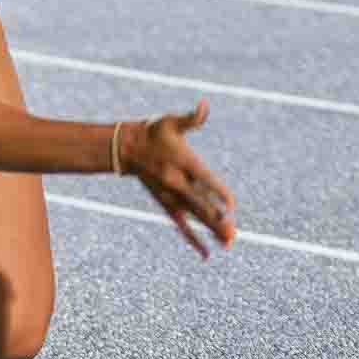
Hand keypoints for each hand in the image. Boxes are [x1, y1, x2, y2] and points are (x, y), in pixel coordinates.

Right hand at [119, 99, 234, 259]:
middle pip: (199, 204)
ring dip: (211, 231)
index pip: (203, 179)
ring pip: (194, 218)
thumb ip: (191, 117)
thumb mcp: (170, 121)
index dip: (217, 191)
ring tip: (228, 243)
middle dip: (216, 220)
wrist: (126, 148)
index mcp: (181, 162)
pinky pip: (181, 225)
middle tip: (232, 233)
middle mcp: (176, 182)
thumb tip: (204, 105)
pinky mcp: (166, 205)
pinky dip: (193, 239)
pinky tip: (206, 253)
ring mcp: (171, 196)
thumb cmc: (152, 131)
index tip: (231, 204)